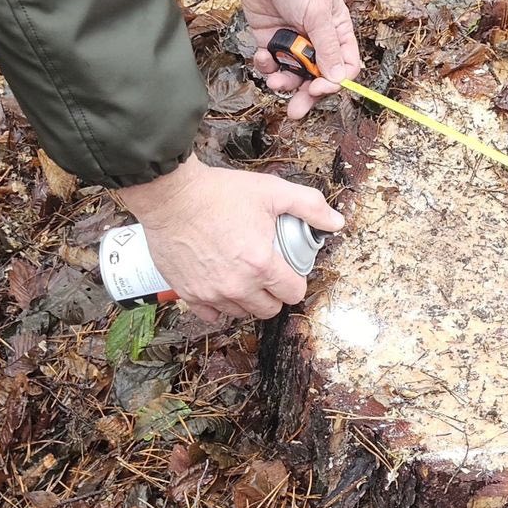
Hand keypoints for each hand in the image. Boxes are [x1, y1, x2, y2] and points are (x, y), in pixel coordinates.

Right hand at [119, 156, 343, 322]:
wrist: (171, 195)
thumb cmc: (219, 193)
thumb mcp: (272, 192)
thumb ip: (309, 207)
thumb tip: (336, 222)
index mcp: (261, 265)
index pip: (293, 294)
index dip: (295, 282)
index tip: (289, 271)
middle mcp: (237, 286)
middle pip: (268, 310)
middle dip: (274, 295)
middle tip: (268, 276)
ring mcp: (211, 293)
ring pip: (240, 313)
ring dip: (247, 300)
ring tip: (245, 278)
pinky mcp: (188, 293)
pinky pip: (211, 315)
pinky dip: (219, 306)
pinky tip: (221, 287)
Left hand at [233, 0, 360, 118]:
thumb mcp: (318, 13)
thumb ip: (327, 49)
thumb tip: (338, 80)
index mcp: (337, 33)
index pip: (343, 68)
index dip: (333, 83)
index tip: (318, 88)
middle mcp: (316, 40)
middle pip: (316, 78)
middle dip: (305, 95)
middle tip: (295, 111)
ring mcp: (292, 40)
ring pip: (291, 74)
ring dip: (283, 81)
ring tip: (274, 79)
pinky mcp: (269, 37)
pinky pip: (270, 62)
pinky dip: (266, 64)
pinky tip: (263, 54)